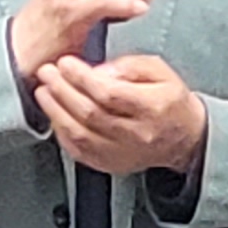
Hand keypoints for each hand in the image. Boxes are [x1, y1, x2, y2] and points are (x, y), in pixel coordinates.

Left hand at [36, 52, 206, 181]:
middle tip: (47, 73)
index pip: (110, 93)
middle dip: (62, 90)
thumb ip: (129, 66)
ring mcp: (123, 153)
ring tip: (43, 91)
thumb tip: (99, 70)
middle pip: (91, 114)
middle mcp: (138, 134)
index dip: (82, 78)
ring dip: (56, 112)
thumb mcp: (159, 71)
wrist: (184, 138)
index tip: (66, 63)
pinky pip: (79, 151)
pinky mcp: (112, 164)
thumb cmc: (170, 101)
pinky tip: (54, 115)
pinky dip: (62, 133)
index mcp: (153, 107)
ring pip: (81, 135)